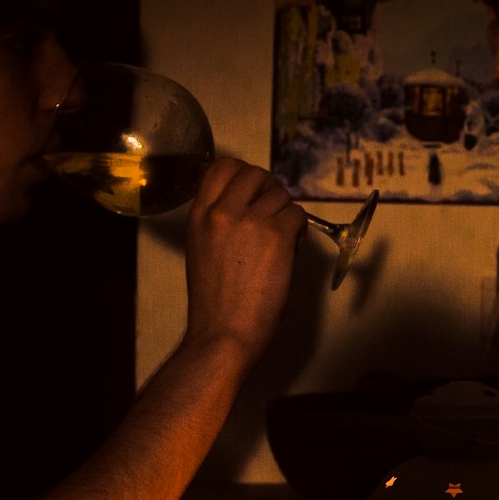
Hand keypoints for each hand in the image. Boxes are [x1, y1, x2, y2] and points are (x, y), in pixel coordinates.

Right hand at [181, 156, 305, 359]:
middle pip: (255, 174)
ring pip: (281, 195)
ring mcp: (251, 221)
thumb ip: (222, 222)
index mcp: (199, 215)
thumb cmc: (216, 303)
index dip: (243, 174)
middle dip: (269, 189)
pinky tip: (289, 249)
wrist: (224, 333)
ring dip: (286, 213)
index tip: (253, 190)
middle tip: (273, 212)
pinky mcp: (277, 235)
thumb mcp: (203, 249)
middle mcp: (222, 211)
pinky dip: (299, 230)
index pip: (222, 167)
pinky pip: (298, 215)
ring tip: (281, 240)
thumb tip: (254, 204)